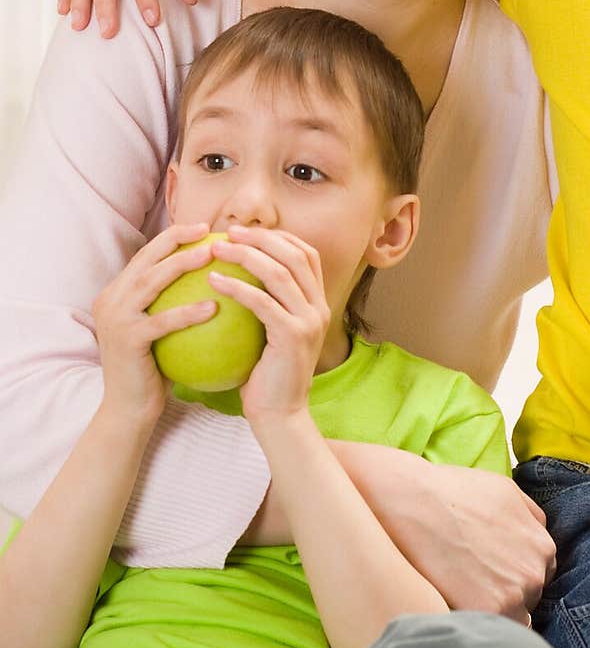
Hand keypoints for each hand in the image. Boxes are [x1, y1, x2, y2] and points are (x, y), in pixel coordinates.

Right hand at [92, 222, 216, 423]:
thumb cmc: (154, 371)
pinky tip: (214, 306)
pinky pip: (162, 321)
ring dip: (182, 264)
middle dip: (177, 240)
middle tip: (209, 232)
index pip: (146, 255)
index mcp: (117, 294)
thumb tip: (214, 278)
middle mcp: (111, 300)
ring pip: (151, 281)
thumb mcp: (160, 331)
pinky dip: (187, 312)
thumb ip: (172, 304)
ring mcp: (115, 319)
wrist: (128, 411)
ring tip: (211, 255)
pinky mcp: (126, 340)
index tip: (205, 228)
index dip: (173, 237)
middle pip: (147, 259)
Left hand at [208, 227, 330, 425]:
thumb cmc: (265, 377)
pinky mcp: (293, 336)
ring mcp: (309, 321)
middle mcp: (319, 307)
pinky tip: (212, 281)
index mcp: (317, 303)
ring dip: (245, 256)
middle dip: (261, 238)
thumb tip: (233, 276)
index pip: (306, 255)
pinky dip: (237, 287)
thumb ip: (264, 305)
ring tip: (216, 250)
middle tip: (228, 232)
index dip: (280, 236)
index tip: (248, 232)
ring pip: (279, 273)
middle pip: (294, 255)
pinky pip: (262, 302)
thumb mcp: (270, 334)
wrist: (280, 415)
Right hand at [357, 451, 555, 623]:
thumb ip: (531, 517)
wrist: (412, 501)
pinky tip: (457, 603)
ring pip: (512, 619)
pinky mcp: (487, 613)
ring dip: (494, 611)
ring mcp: (513, 596)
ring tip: (463, 592)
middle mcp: (534, 573)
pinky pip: (491, 632)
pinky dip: (478, 624)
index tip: (491, 567)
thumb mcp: (506, 491)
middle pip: (528, 597)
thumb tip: (537, 537)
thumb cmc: (454, 491)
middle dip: (506, 590)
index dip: (513, 571)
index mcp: (542, 546)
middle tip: (473, 577)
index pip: (539, 573)